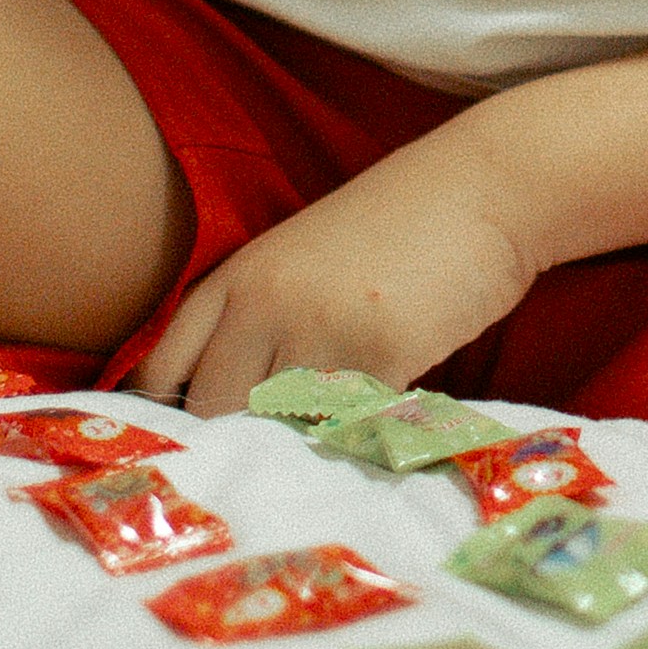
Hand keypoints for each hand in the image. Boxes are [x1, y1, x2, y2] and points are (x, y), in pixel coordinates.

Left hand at [130, 152, 535, 416]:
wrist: (483, 187)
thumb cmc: (400, 222)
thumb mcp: (303, 258)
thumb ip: (261, 318)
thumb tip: (231, 406)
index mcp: (239, 277)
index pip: (164, 368)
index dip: (168, 416)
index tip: (187, 446)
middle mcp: (265, 303)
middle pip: (214, 411)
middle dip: (238, 442)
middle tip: (268, 461)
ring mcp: (320, 329)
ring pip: (281, 427)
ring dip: (302, 445)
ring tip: (326, 444)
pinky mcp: (381, 353)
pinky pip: (352, 425)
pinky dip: (362, 436)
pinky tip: (379, 426)